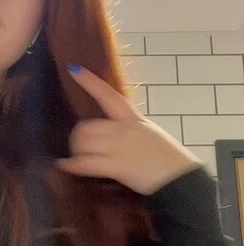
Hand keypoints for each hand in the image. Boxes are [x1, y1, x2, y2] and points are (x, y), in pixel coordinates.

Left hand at [56, 66, 201, 195]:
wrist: (179, 177)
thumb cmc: (168, 158)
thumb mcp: (150, 134)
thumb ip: (131, 130)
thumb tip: (113, 133)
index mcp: (133, 118)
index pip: (109, 95)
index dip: (90, 82)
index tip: (74, 69)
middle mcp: (123, 129)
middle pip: (88, 126)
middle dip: (78, 136)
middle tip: (78, 146)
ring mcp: (119, 147)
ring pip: (84, 142)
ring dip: (76, 150)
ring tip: (77, 156)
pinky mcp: (116, 166)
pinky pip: (86, 163)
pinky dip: (72, 165)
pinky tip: (65, 165)